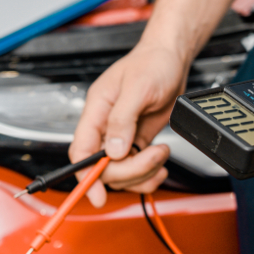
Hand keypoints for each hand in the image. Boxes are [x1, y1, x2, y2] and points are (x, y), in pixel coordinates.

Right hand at [70, 43, 188, 206]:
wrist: (172, 58)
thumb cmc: (152, 63)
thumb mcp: (138, 88)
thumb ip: (123, 120)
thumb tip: (113, 150)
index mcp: (96, 110)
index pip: (81, 150)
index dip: (86, 175)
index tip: (95, 194)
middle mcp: (106, 126)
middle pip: (104, 167)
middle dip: (129, 171)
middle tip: (152, 158)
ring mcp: (122, 135)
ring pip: (122, 172)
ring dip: (144, 172)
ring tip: (161, 154)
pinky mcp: (138, 140)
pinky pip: (137, 168)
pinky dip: (150, 172)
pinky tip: (160, 162)